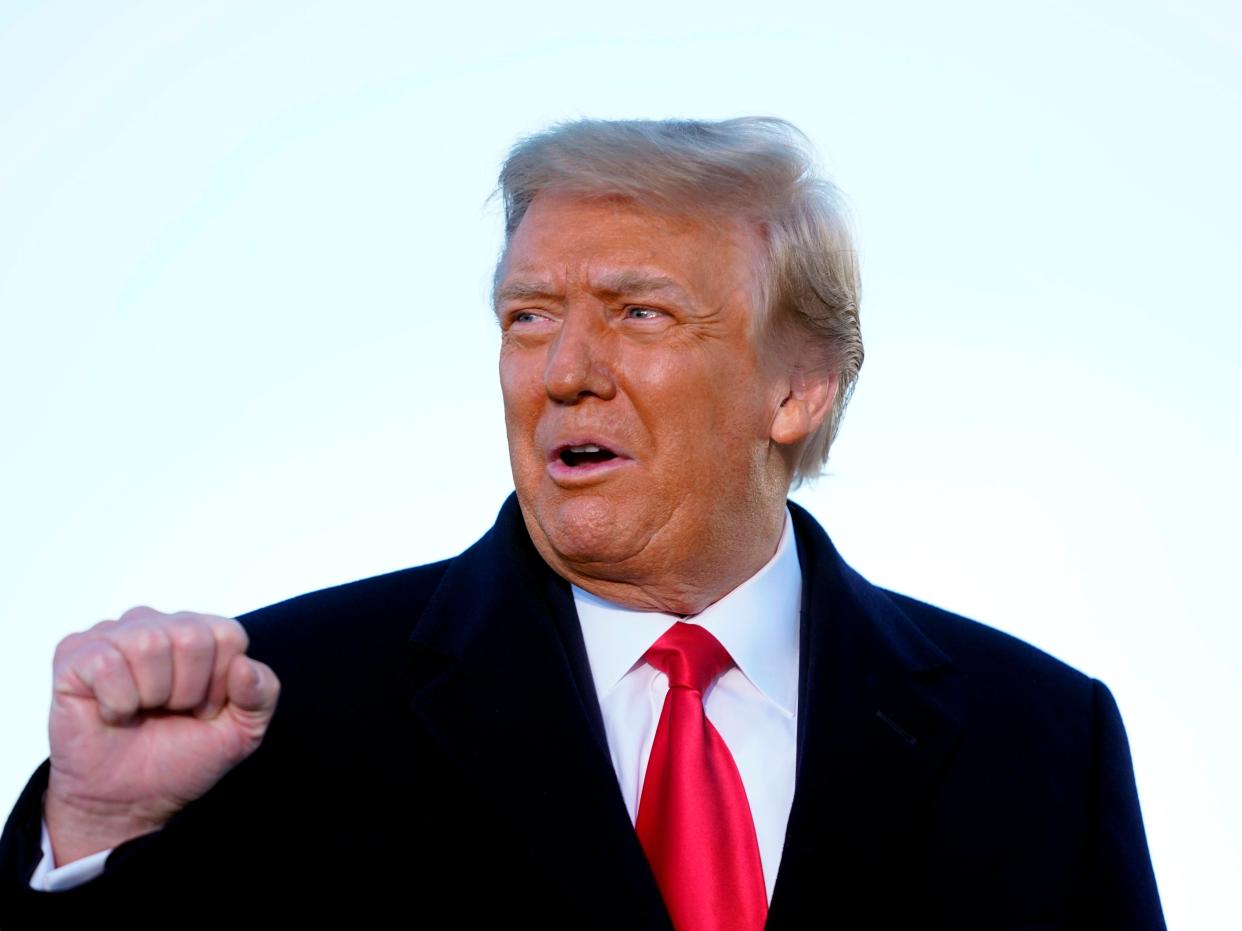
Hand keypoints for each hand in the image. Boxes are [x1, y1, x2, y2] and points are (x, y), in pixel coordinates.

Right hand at [43, 606, 279, 865]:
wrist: (128, 801)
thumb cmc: (181, 757)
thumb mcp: (242, 732)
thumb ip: (262, 695)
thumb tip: (244, 665)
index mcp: (200, 633)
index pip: (228, 635)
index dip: (220, 685)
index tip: (203, 710)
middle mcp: (156, 624)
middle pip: (191, 636)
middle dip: (187, 691)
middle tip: (169, 712)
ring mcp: (113, 635)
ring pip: (148, 643)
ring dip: (151, 695)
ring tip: (142, 711)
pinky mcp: (74, 655)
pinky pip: (105, 662)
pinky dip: (117, 701)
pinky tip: (112, 713)